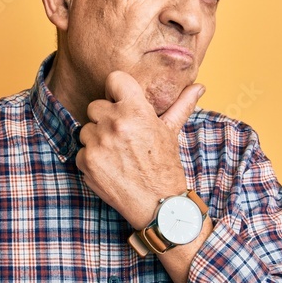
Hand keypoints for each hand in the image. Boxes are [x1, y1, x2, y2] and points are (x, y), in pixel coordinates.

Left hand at [76, 71, 203, 227]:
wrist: (157, 203)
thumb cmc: (164, 165)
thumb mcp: (172, 131)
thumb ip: (182, 105)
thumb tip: (199, 86)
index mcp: (136, 110)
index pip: (114, 79)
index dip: (116, 90)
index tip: (120, 102)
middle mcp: (115, 123)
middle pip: (95, 106)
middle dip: (105, 119)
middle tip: (122, 135)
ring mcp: (98, 142)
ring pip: (86, 129)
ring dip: (97, 139)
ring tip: (117, 153)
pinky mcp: (87, 161)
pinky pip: (82, 151)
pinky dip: (92, 159)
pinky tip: (110, 167)